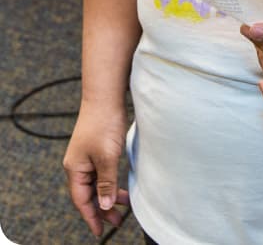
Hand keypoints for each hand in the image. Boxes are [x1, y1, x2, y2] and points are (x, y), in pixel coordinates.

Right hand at [63, 102, 128, 237]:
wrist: (105, 95)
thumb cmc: (104, 123)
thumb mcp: (107, 157)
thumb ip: (106, 183)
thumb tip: (105, 207)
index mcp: (75, 169)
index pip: (81, 201)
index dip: (91, 217)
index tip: (100, 232)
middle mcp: (78, 165)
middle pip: (88, 194)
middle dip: (102, 209)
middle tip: (117, 222)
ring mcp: (86, 156)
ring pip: (96, 184)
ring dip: (108, 195)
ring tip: (123, 206)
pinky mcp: (96, 148)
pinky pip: (101, 173)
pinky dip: (109, 182)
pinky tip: (120, 186)